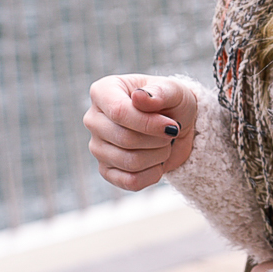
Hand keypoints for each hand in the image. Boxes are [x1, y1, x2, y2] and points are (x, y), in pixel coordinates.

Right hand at [85, 74, 197, 190]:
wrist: (178, 126)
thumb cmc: (172, 102)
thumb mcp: (173, 90)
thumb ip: (159, 92)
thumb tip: (139, 96)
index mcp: (104, 91)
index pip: (118, 112)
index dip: (148, 123)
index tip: (172, 125)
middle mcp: (94, 119)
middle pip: (124, 138)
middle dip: (157, 139)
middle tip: (171, 132)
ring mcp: (97, 147)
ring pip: (129, 161)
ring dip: (158, 155)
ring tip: (164, 144)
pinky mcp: (106, 171)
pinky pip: (130, 181)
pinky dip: (153, 173)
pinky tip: (158, 161)